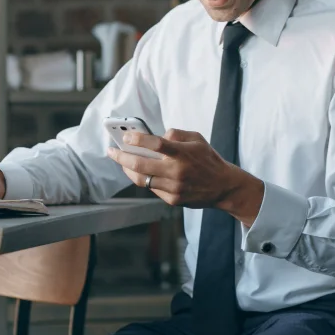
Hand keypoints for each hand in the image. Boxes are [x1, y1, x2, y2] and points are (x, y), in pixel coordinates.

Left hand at [106, 129, 264, 224]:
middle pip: (141, 165)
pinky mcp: (173, 199)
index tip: (126, 136)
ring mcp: (174, 188)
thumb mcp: (197, 139)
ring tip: (120, 161)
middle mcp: (177, 172)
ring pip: (142, 179)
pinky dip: (143, 179)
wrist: (223, 187)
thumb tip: (155, 136)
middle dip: (122, 157)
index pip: (156, 144)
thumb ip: (176, 134)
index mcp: (183, 154)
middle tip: (112, 151)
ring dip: (127, 169)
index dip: (138, 139)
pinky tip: (137, 171)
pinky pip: (151, 188)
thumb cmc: (208, 159)